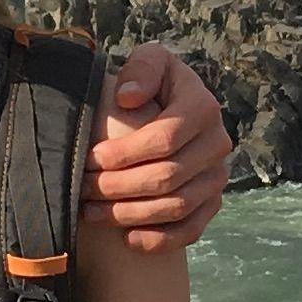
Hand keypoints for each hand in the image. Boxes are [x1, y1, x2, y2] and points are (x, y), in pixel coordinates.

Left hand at [91, 46, 229, 252]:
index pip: (166, 138)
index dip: (127, 152)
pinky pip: (191, 230)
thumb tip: (129, 98)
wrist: (173, 108)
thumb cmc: (153, 83)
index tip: (94, 158)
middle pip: (169, 176)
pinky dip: (160, 240)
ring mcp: (217, 177)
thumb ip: (142, 70)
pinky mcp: (212, 203)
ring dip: (131, 214)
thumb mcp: (150, 61)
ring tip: (91, 213)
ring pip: (177, 206)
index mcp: (203, 107)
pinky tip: (127, 239)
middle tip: (84, 188)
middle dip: (120, 186)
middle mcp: (217, 144)